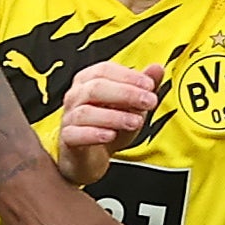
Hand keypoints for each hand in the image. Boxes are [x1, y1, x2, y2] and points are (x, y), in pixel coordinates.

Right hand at [57, 62, 163, 186]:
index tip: (149, 85)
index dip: (128, 76)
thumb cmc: (108, 126)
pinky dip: (94, 134)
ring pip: (86, 112)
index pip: (104, 70)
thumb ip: (142, 87)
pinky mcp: (67, 139)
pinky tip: (110, 135)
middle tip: (149, 102)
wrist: (91, 156)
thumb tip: (157, 68)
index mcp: (88, 81)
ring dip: (114, 116)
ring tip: (136, 122)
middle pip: (96, 87)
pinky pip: (75, 134)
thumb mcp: (130, 105)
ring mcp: (69, 118)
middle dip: (126, 94)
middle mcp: (75, 96)